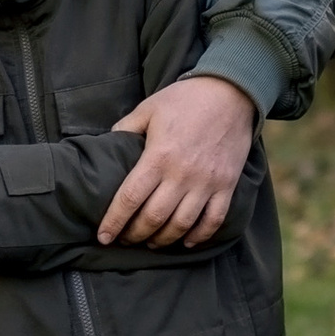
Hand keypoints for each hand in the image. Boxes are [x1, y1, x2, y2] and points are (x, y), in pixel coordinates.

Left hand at [98, 73, 255, 247]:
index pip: (130, 199)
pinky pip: (214, 220)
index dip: (114, 221)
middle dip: (135, 235)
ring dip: (163, 240)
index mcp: (158, 156)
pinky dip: (199, 236)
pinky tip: (185, 241)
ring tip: (150, 243)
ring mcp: (207, 182)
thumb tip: (106, 145)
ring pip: (182, 224)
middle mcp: (182, 174)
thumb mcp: (148, 108)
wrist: (231, 92)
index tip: (103, 236)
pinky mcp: (227, 185)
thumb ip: (125, 129)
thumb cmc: (185, 99)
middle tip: (124, 240)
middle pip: (154, 218)